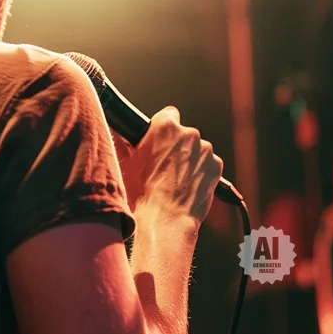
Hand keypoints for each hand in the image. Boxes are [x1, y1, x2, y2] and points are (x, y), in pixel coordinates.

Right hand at [120, 107, 223, 222]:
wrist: (165, 219)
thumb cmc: (141, 192)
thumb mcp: (124, 162)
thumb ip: (123, 141)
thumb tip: (116, 131)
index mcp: (165, 126)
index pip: (168, 114)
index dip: (161, 127)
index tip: (157, 139)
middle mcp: (189, 134)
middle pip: (183, 133)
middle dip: (175, 145)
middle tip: (162, 164)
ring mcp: (205, 150)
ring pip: (196, 149)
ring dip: (188, 158)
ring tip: (175, 179)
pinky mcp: (216, 167)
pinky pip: (207, 163)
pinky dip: (200, 171)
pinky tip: (187, 185)